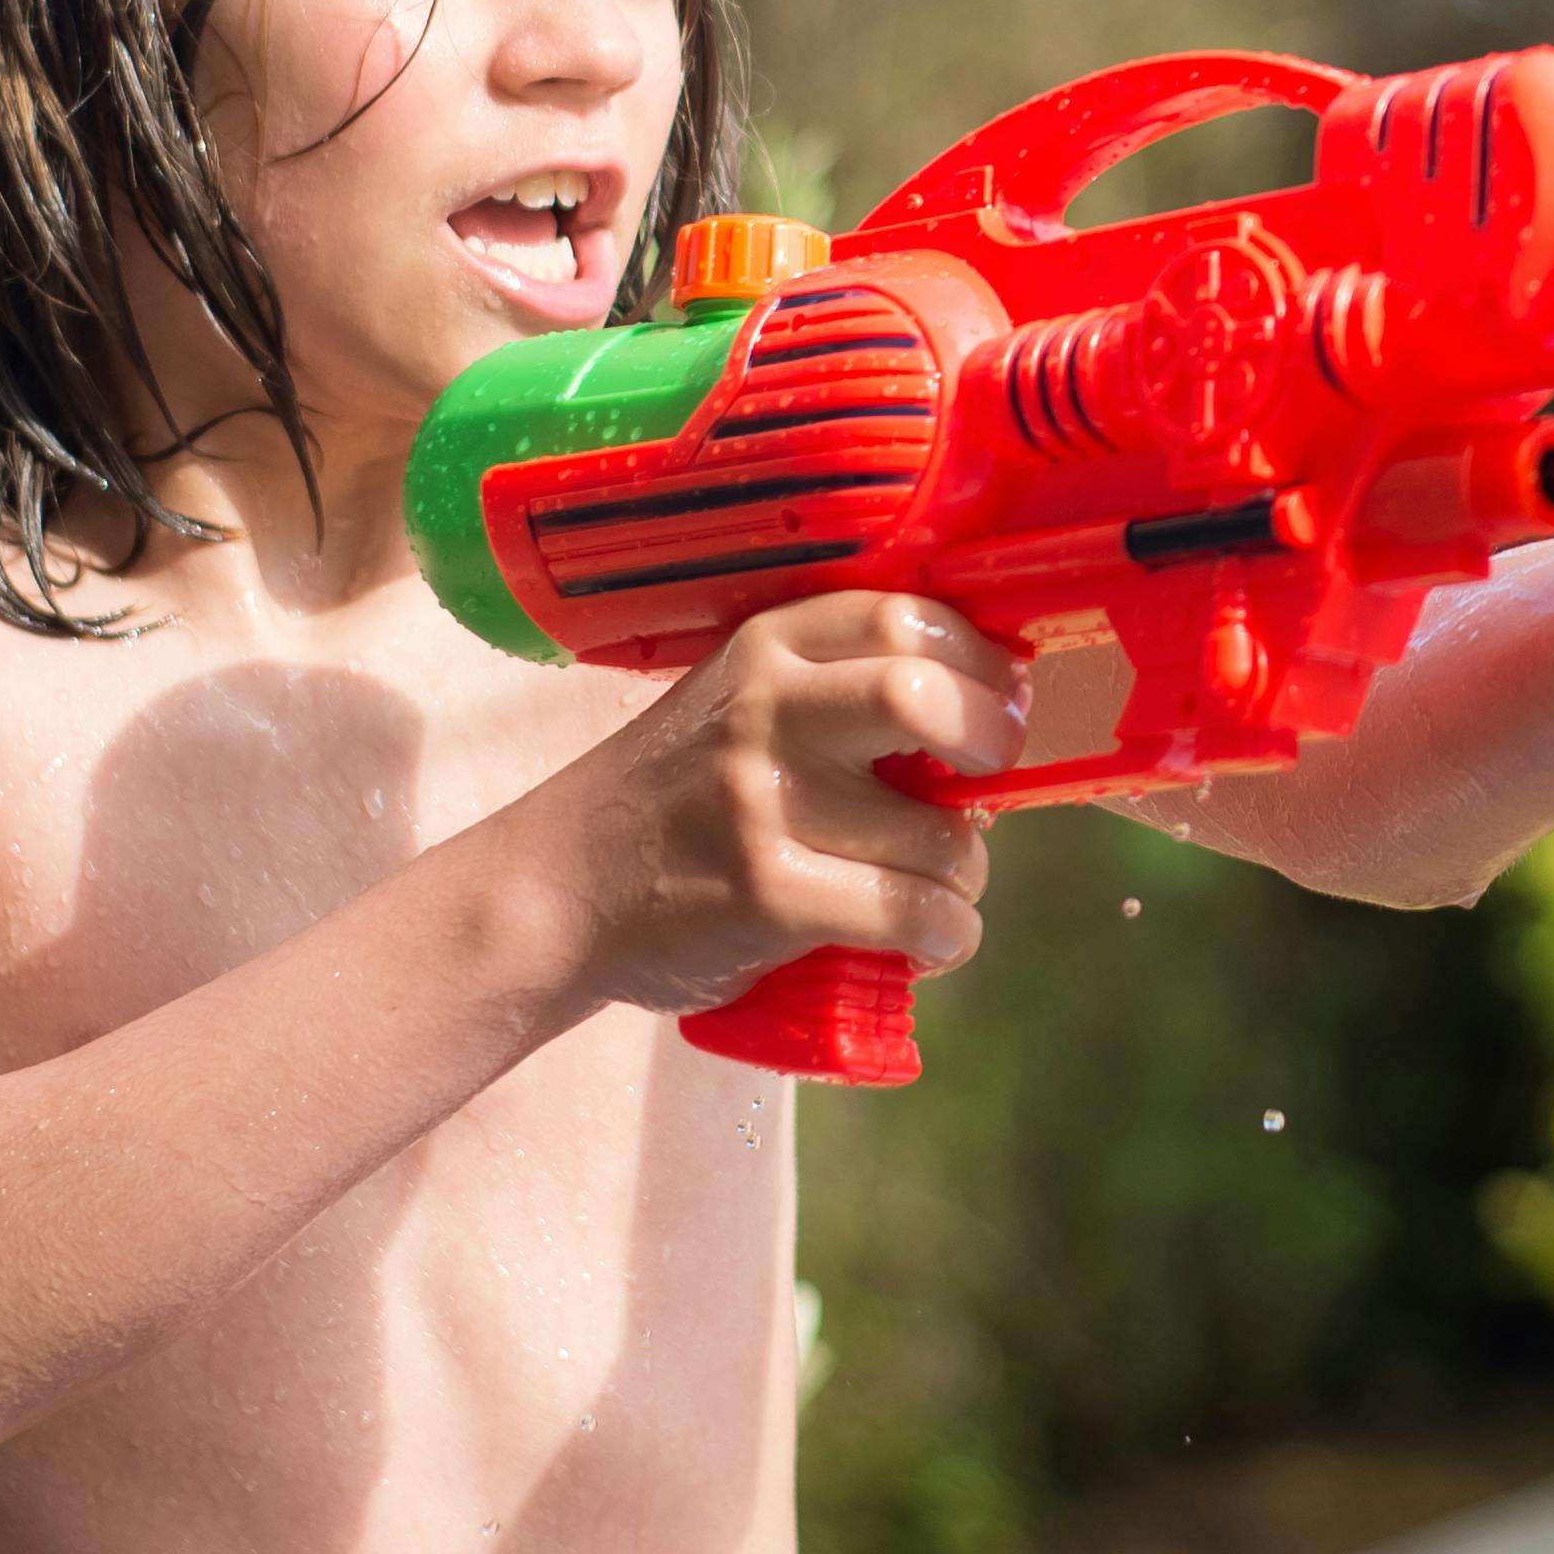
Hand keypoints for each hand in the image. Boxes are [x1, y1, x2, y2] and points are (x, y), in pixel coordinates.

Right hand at [536, 593, 1017, 1013]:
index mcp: (767, 650)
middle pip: (921, 692)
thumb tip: (991, 708)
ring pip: (939, 833)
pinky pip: (912, 912)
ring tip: (936, 885)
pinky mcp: (768, 895)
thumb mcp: (738, 705)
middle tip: (989, 776)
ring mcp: (762, 804)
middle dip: (988, 738)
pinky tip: (929, 938)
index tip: (1000, 699)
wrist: (553, 893)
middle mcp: (764, 712)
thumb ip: (837, 690)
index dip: (979, 659)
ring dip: (965, 872)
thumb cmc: (673, 801)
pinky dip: (947, 934)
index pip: (905, 614)